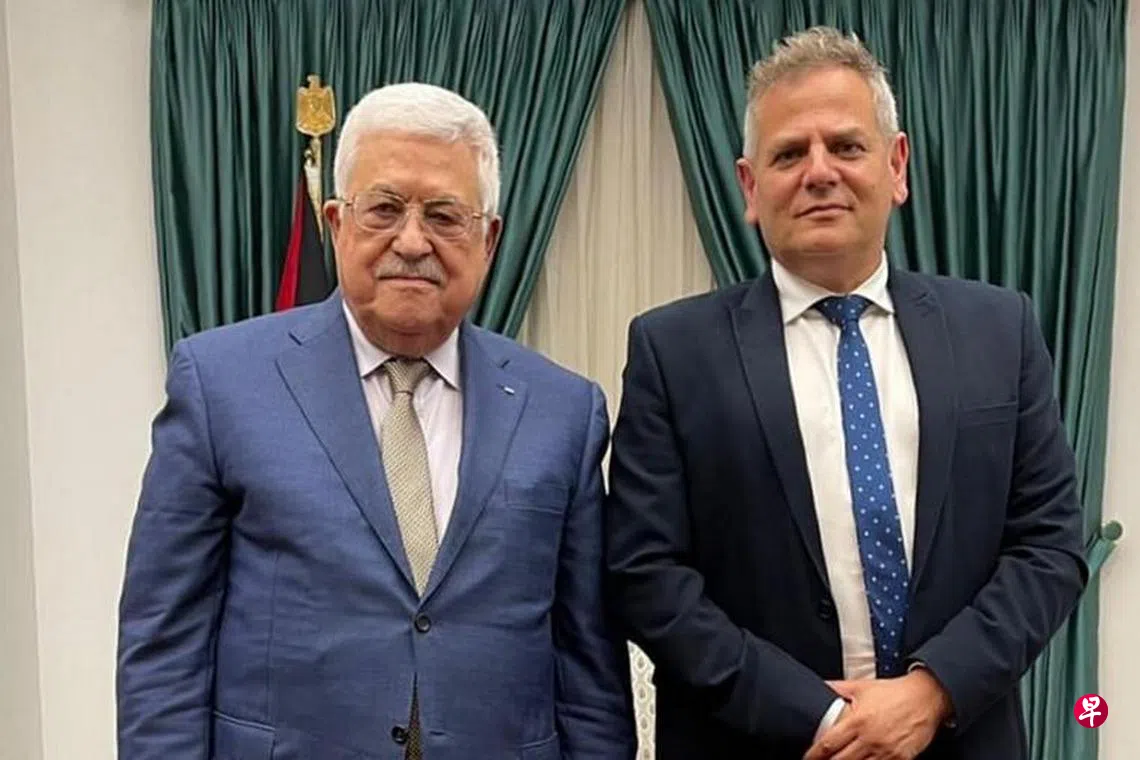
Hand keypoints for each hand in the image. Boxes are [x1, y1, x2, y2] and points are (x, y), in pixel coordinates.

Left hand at [802, 669, 952, 759]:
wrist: (927, 697)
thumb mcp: (862, 686)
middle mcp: (870, 738)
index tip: (807, 758)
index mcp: (857, 721)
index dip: (814, 754)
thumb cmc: (894, 692)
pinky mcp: (901, 759)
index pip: (828, 744)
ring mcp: (886, 751)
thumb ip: (839, 688)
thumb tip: (821, 686)